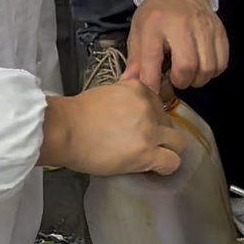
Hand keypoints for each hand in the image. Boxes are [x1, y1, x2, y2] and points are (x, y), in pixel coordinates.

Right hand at [40, 81, 187, 177]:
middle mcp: (149, 107)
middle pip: (170, 123)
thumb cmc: (78, 112)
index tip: (140, 126)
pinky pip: (172, 162)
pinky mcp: (147, 154)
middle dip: (159, 133)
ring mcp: (150, 131)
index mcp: (140, 89)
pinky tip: (154, 168)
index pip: (160, 104)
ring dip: (167, 150)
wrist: (65, 130)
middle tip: (142, 143)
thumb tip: (136, 76)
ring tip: (152, 156)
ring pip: (178, 143)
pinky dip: (165, 167)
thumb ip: (126, 85)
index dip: (152, 117)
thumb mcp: (107, 90)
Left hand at [123, 0, 227, 92]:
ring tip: (188, 74)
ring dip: (197, 79)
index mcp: (155, 24)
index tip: (153, 94)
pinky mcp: (219, 30)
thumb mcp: (138, 31)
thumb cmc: (155, 12)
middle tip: (175, 79)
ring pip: (208, 68)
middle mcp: (182, 25)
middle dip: (181, 81)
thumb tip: (129, 85)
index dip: (151, 83)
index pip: (152, 60)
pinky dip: (212, 71)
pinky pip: (221, 62)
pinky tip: (201, 66)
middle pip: (187, 67)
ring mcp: (204, 27)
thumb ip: (135, 59)